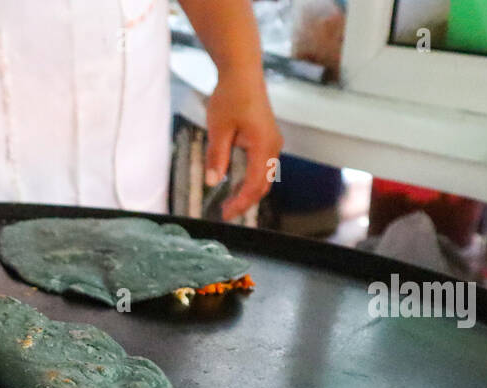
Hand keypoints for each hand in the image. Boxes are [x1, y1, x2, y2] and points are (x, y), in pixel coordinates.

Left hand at [203, 69, 283, 221]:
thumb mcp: (218, 128)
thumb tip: (212, 181)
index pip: (254, 185)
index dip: (240, 203)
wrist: (242, 74)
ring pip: (264, 178)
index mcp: (263, 146)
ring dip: (248, 192)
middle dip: (245, 202)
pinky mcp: (268, 140)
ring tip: (228, 202)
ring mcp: (272, 143)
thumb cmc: (231, 97)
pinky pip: (262, 167)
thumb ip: (216, 156)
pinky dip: (250, 180)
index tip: (225, 214)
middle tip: (225, 213)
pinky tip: (234, 185)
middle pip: (262, 185)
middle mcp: (273, 147)